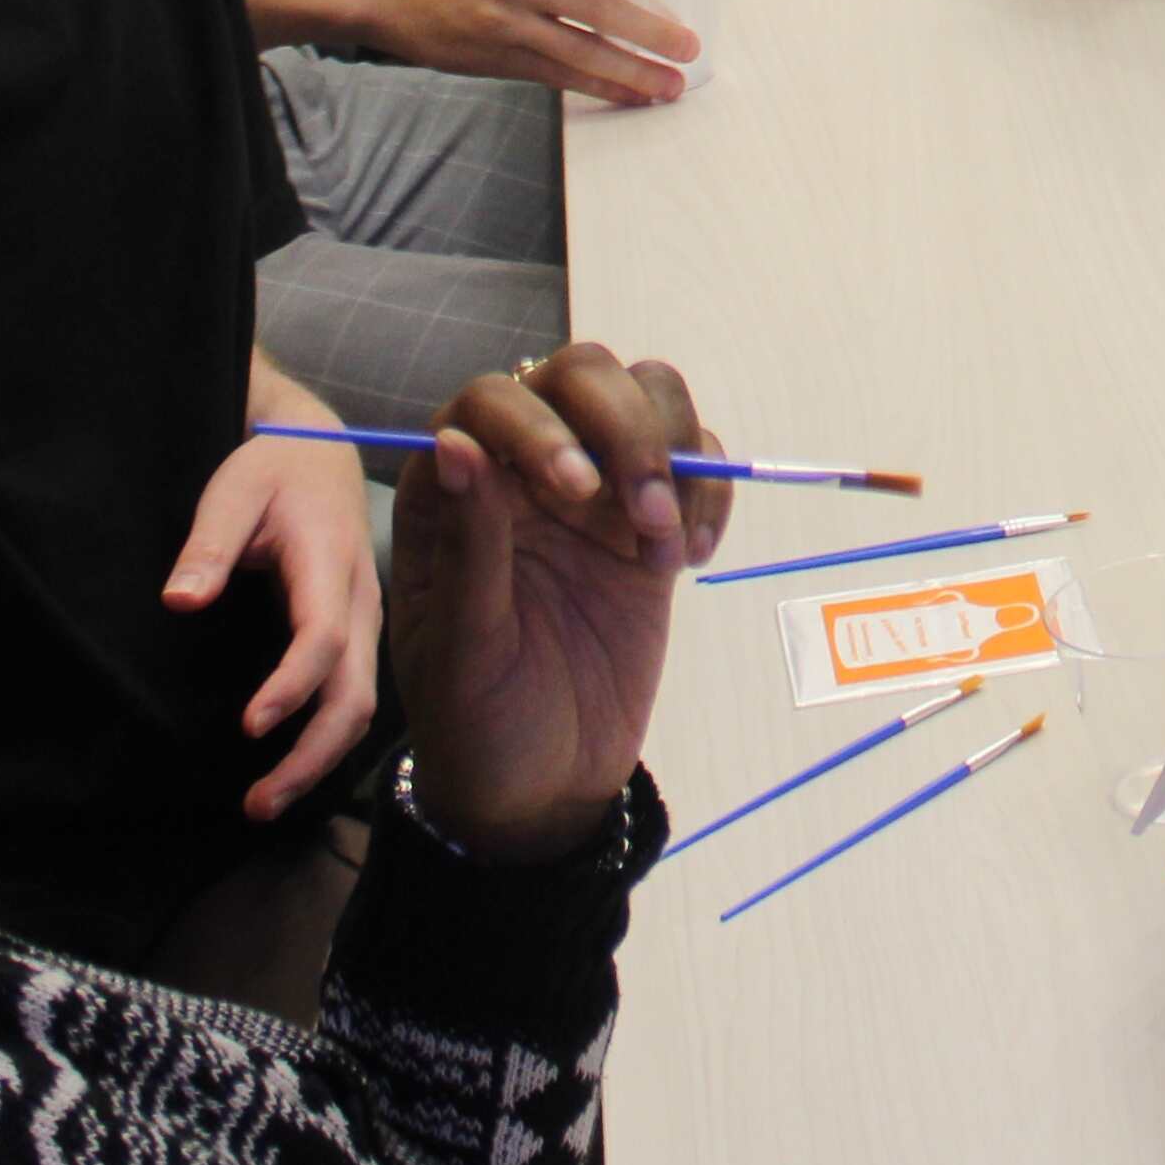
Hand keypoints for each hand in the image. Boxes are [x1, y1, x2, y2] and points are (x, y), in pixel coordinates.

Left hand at [168, 420, 385, 817]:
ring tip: (263, 802)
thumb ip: (209, 545)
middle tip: (256, 803)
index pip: (324, 638)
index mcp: (330, 563)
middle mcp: (359, 601)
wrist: (322, 450)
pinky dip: (323, 741)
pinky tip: (286, 768)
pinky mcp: (354, 634)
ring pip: (359, 706)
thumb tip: (180, 602)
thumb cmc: (274, 468)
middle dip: (312, 756)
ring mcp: (362, 621)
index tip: (249, 725)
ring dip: (318, 760)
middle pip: (355, 694)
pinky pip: (350, 697)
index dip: (292, 687)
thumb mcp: (233, 490)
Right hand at [362, 0, 699, 105]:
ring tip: (670, 85)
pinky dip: (598, 85)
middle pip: (594, 8)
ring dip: (632, 71)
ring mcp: (507, 24)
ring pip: (581, 52)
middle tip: (689, 47)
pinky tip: (628, 93)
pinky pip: (558, 76)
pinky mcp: (499, 59)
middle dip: (648, 32)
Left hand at [390, 343, 715, 855]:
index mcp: (453, 494)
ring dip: (671, 453)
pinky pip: (696, 457)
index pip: (492, 401)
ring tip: (667, 544)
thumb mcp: (463, 648)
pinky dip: (710, 490)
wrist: (542, 789)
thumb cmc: (477, 725)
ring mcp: (593, 494)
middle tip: (641, 516)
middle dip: (624, 427)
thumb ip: (468, 545)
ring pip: (645, 396)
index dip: (538, 424)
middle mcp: (522, 473)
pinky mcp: (648, 525)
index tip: (576, 491)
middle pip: (582, 375)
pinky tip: (692, 559)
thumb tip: (457, 441)